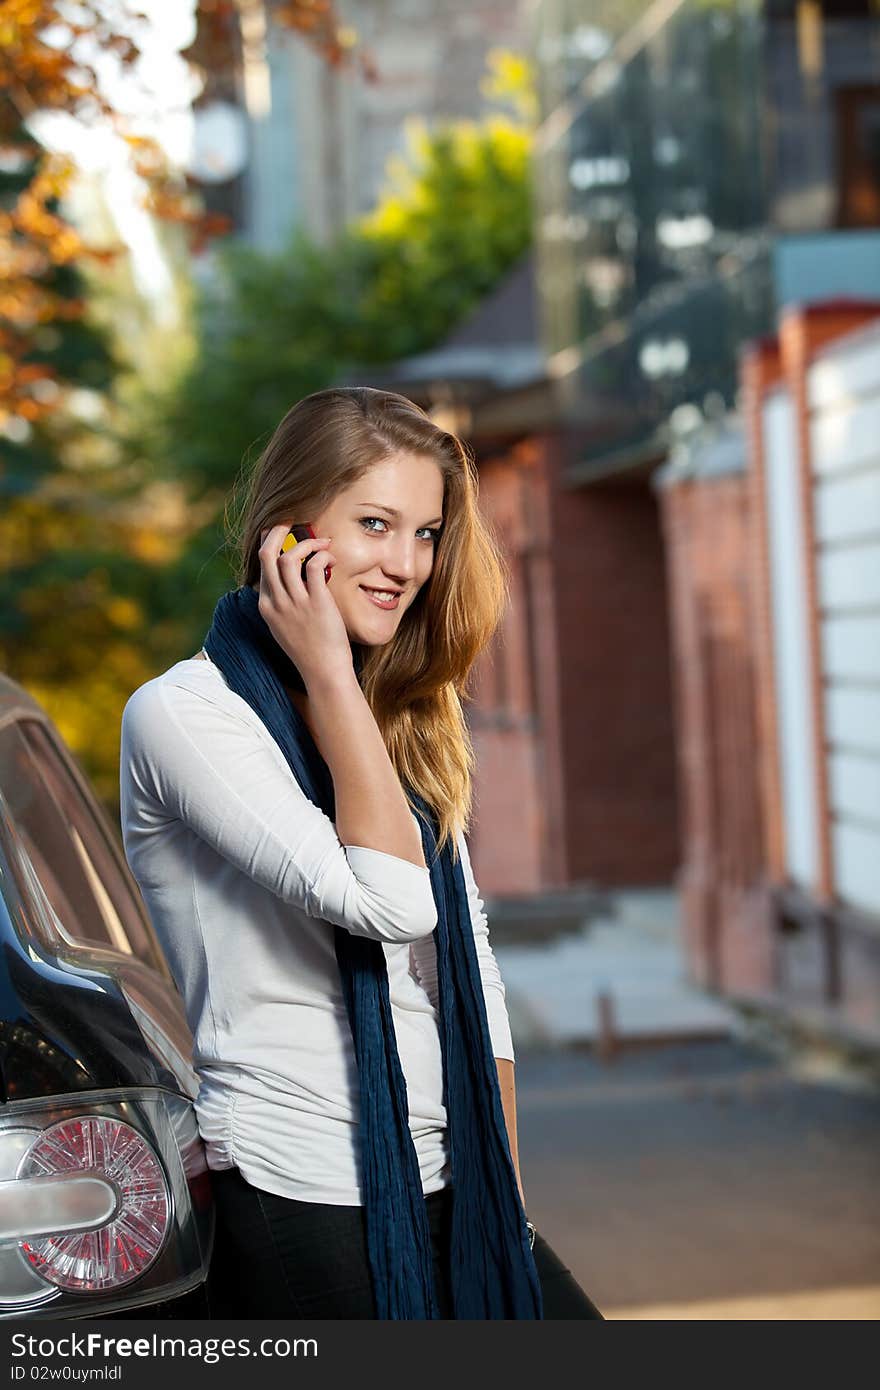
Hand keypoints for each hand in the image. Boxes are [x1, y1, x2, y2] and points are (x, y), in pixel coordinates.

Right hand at [257, 524, 352, 687]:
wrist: (323, 671)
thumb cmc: (309, 650)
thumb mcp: (285, 627)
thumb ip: (282, 605)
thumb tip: (290, 584)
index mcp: (266, 606)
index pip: (261, 566)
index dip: (272, 545)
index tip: (285, 536)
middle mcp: (276, 602)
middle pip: (266, 555)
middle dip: (278, 532)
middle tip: (292, 523)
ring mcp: (295, 603)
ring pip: (288, 557)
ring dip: (306, 543)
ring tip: (322, 543)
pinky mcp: (316, 603)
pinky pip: (315, 567)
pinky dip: (323, 556)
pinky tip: (331, 558)